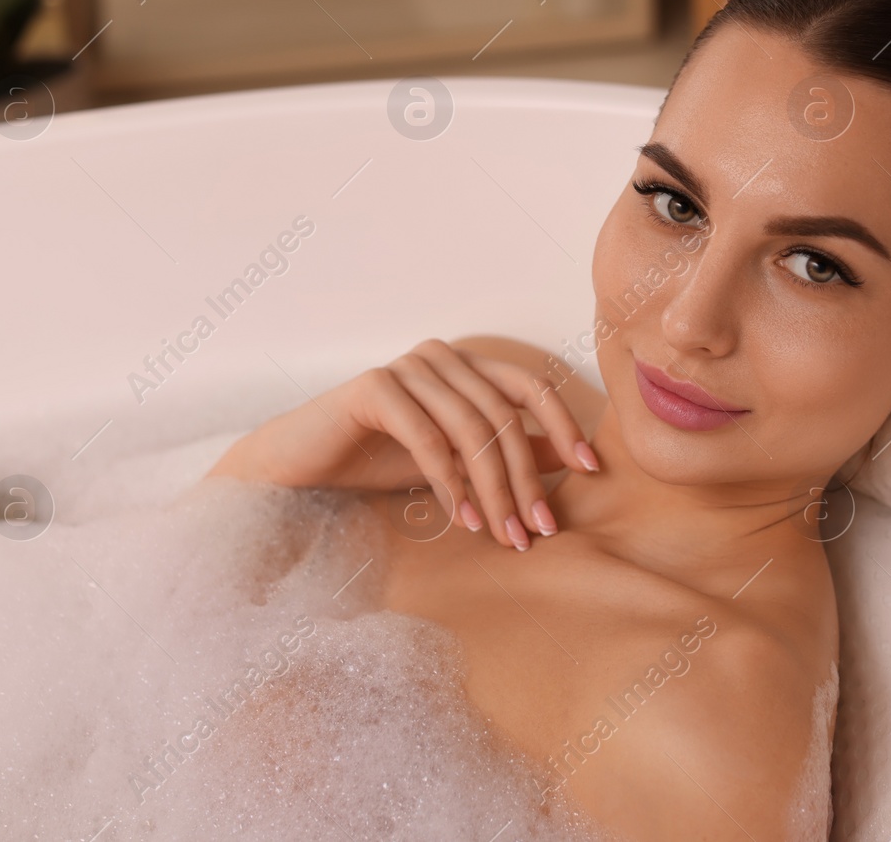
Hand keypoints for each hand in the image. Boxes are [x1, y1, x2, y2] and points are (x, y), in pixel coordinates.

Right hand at [205, 339, 598, 549]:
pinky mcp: (375, 387)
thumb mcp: (454, 460)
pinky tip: (460, 518)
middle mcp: (441, 356)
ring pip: (470, 429)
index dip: (564, 425)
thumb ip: (505, 451)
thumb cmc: (378, 459)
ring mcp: (406, 366)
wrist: (300, 467)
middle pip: (504, 415)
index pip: (530, 387)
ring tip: (503, 534)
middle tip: (537, 529)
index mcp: (465, 364)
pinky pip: (427, 437)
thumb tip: (568, 460)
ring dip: (492, 489)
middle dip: (525, 477)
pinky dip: (450, 481)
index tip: (589, 470)